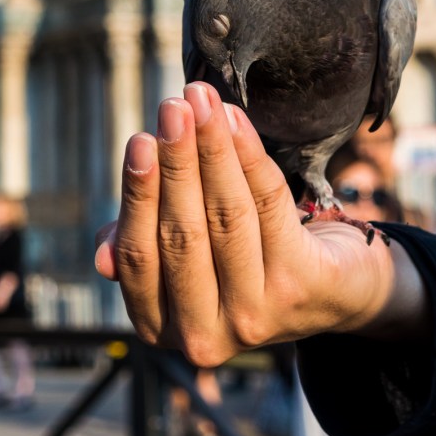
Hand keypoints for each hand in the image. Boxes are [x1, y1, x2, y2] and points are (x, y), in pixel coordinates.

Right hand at [95, 82, 424, 366]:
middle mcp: (204, 335)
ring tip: (202, 99)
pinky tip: (236, 120)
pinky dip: (250, 156)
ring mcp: (255, 316)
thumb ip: (142, 248)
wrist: (334, 289)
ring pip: (227, 215)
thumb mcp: (183, 259)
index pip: (138, 256)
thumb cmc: (241, 260)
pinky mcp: (300, 287)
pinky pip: (269, 205)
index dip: (138, 195)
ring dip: (213, 149)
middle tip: (173, 107)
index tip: (139, 140)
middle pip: (182, 233)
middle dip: (176, 161)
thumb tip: (102, 256)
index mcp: (160, 327)